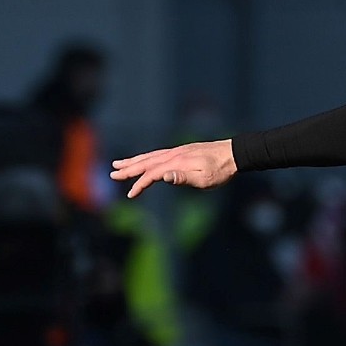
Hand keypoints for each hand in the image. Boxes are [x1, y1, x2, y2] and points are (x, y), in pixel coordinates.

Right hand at [110, 139, 237, 198]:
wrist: (233, 154)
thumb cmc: (220, 171)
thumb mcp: (204, 179)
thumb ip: (183, 178)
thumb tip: (163, 177)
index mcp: (176, 163)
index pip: (152, 174)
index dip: (140, 184)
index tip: (131, 194)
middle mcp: (173, 155)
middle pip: (146, 162)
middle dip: (129, 168)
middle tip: (112, 173)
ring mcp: (176, 151)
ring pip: (150, 156)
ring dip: (134, 161)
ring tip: (119, 164)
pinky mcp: (180, 151)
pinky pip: (157, 154)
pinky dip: (146, 157)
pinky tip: (142, 160)